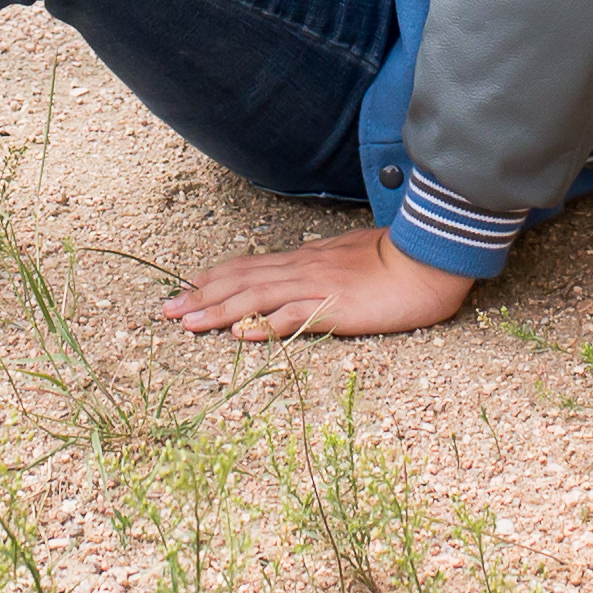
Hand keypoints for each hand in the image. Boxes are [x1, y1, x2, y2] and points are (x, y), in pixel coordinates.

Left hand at [159, 221, 473, 340]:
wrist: (428, 257)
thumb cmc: (394, 258)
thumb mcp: (349, 257)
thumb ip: (322, 264)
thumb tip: (302, 269)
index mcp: (305, 260)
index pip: (248, 267)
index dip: (213, 277)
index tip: (184, 288)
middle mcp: (301, 269)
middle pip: (240, 281)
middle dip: (199, 296)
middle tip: (163, 311)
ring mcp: (316, 288)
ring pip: (255, 298)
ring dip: (217, 311)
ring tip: (186, 323)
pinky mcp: (336, 308)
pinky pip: (294, 318)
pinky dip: (265, 325)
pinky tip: (242, 335)